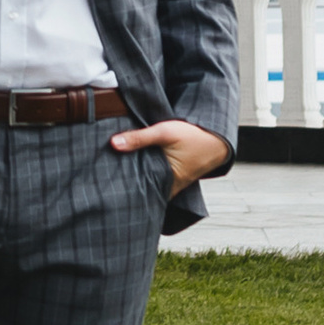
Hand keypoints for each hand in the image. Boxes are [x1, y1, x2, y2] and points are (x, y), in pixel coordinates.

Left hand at [111, 116, 228, 184]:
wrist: (218, 139)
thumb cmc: (194, 136)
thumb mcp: (165, 132)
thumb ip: (139, 138)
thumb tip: (113, 143)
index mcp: (166, 180)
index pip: (139, 192)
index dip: (123, 189)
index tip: (106, 187)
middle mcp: (170, 187)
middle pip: (143, 191)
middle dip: (128, 187)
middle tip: (106, 184)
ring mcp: (173, 184)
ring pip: (151, 186)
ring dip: (139, 181)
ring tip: (116, 179)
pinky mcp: (175, 178)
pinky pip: (158, 181)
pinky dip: (148, 177)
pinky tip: (135, 170)